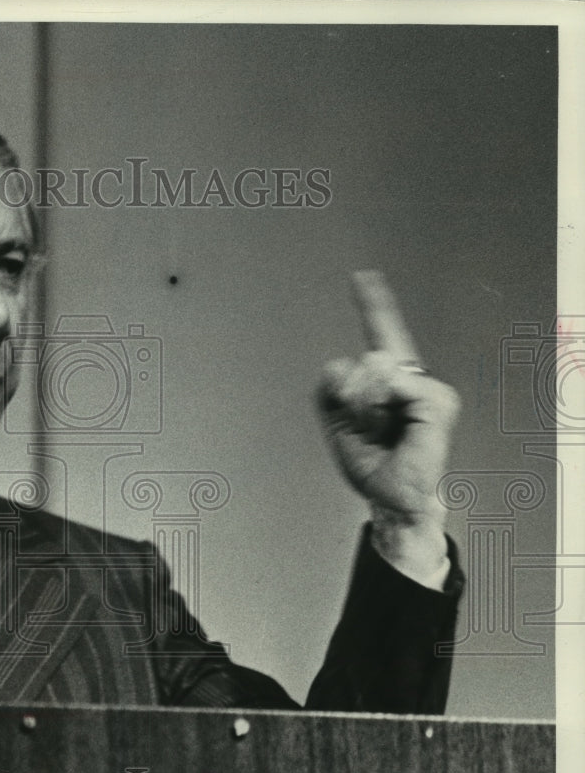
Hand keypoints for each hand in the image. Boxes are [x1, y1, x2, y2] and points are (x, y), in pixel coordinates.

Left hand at [317, 271, 460, 579]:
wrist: (389, 494)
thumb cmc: (369, 459)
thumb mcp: (334, 417)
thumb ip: (334, 382)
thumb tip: (373, 363)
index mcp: (386, 378)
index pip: (380, 334)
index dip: (372, 304)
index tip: (362, 277)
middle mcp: (409, 376)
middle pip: (363, 358)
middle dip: (349, 397)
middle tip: (364, 426)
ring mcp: (426, 387)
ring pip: (372, 369)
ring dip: (362, 407)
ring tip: (379, 431)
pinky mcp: (438, 400)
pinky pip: (392, 385)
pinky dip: (381, 408)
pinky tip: (394, 427)